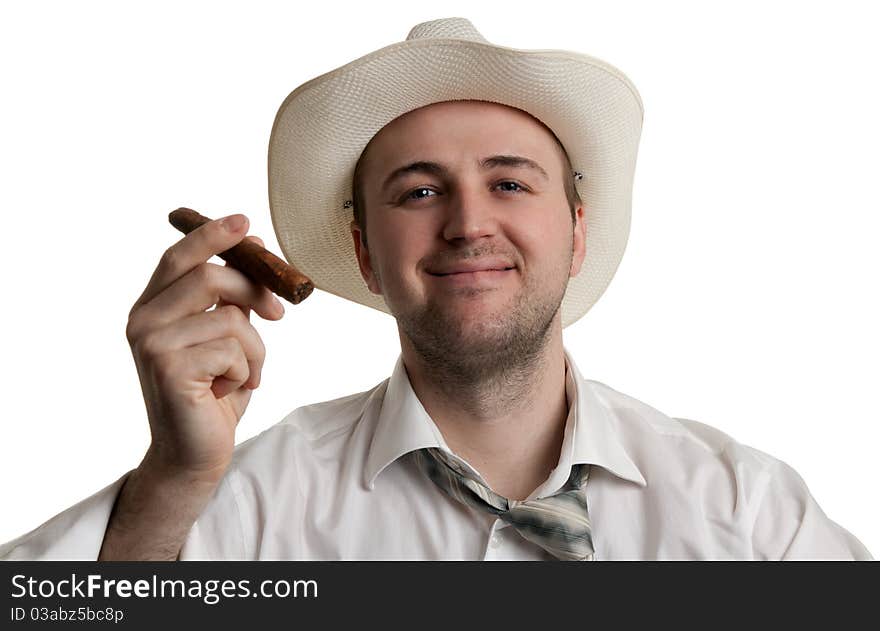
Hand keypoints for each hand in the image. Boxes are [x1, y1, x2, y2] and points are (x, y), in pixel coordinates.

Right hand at [125, 213, 283, 481]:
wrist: (195, 455)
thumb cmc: (213, 394)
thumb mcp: (224, 337)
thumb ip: (230, 296)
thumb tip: (251, 242)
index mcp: (152, 308)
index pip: (179, 256)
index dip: (212, 235)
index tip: (246, 222)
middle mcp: (143, 321)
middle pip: (209, 277)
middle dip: (254, 291)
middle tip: (277, 314)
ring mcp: (152, 344)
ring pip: (230, 318)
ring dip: (254, 349)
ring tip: (246, 374)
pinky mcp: (170, 368)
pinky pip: (233, 350)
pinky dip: (248, 371)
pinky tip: (230, 391)